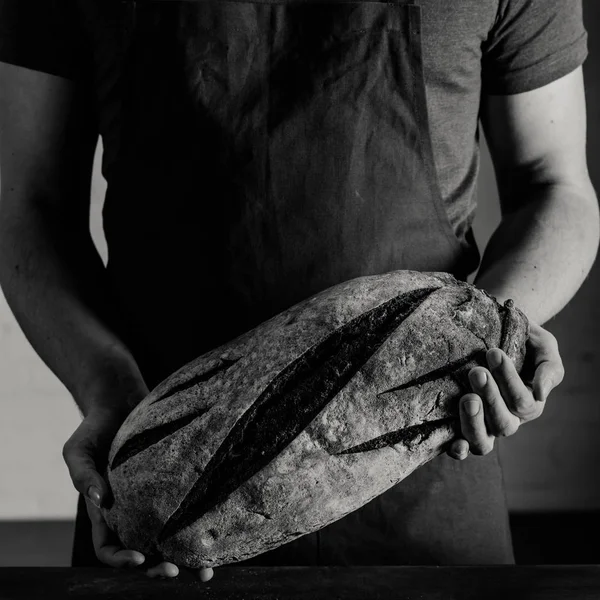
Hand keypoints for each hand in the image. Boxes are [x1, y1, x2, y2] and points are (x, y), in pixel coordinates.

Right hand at [62, 408, 213, 580]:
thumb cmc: (94, 428)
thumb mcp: (78, 450)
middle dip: (158, 567)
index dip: (121, 560)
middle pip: (143, 551)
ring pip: (170, 537)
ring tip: (205, 570)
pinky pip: (186, 509)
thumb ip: (83, 476)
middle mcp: (131, 512)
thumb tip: (99, 501)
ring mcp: (154, 499)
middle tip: (175, 571)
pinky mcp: (175, 483)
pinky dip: (199, 524)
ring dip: (186, 558)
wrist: (119, 402)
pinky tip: (216, 532)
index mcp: (104, 513)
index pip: (109, 548)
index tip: (138, 558)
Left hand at [447, 321, 564, 459]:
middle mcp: (508, 419)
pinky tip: (454, 444)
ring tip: (466, 397)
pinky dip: (459, 449)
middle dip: (490, 398)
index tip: (493, 352)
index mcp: (529, 404)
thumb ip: (549, 368)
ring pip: (483, 441)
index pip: (522, 402)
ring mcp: (484, 425)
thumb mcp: (543, 345)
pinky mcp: (461, 425)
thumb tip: (541, 393)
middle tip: (476, 371)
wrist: (495, 331)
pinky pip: (462, 447)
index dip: (508, 379)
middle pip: (503, 424)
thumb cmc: (522, 340)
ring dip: (473, 422)